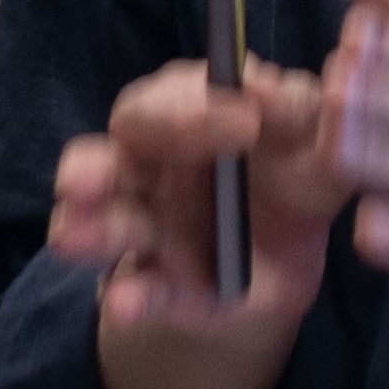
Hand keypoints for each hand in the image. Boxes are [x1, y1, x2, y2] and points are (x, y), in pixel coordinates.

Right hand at [46, 38, 349, 388]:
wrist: (291, 263)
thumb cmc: (298, 179)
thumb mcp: (315, 144)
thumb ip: (296, 114)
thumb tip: (266, 84)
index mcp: (187, 116)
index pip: (165, 101)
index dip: (188, 111)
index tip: (245, 123)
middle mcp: (149, 166)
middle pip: (110, 159)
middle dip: (99, 166)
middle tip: (91, 180)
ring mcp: (144, 227)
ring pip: (102, 222)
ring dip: (90, 229)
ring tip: (73, 239)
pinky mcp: (154, 287)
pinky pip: (135, 291)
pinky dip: (130, 298)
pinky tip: (128, 303)